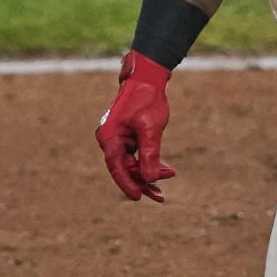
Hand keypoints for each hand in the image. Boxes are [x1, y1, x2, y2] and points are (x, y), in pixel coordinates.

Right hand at [95, 51, 175, 201]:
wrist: (147, 78)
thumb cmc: (147, 99)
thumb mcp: (151, 127)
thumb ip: (150, 153)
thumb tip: (150, 178)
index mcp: (109, 137)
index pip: (117, 167)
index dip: (128, 184)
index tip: (139, 198)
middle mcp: (110, 139)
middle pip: (125, 168)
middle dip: (143, 181)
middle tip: (161, 196)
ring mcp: (118, 138)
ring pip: (132, 163)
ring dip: (148, 173)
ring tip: (167, 182)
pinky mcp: (127, 137)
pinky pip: (136, 155)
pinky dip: (149, 162)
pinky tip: (164, 170)